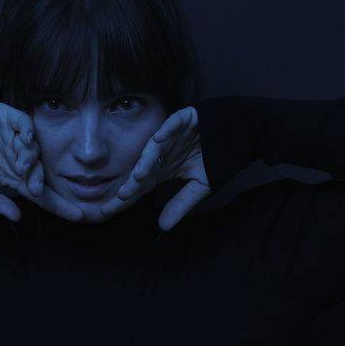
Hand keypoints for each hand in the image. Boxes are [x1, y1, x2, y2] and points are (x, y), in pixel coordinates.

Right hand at [0, 102, 83, 222]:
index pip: (42, 195)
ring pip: (34, 150)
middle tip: (33, 189)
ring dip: (30, 160)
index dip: (60, 205)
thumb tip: (17, 216)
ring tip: (18, 166)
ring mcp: (16, 139)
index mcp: (14, 178)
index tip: (78, 216)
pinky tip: (24, 139)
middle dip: (40, 182)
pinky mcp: (11, 120)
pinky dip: (28, 132)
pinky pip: (27, 125)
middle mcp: (19, 159)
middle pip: (41, 173)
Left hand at [97, 106, 209, 229]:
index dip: (126, 198)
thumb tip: (163, 227)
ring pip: (154, 148)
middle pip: (142, 169)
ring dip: (146, 161)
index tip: (108, 211)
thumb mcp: (199, 187)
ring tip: (140, 176)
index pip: (140, 186)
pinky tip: (159, 139)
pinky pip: (172, 124)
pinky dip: (166, 130)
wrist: (236, 134)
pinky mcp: (184, 119)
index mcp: (162, 169)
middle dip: (130, 184)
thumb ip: (181, 203)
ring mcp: (171, 135)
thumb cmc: (215, 159)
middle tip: (121, 197)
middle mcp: (162, 153)